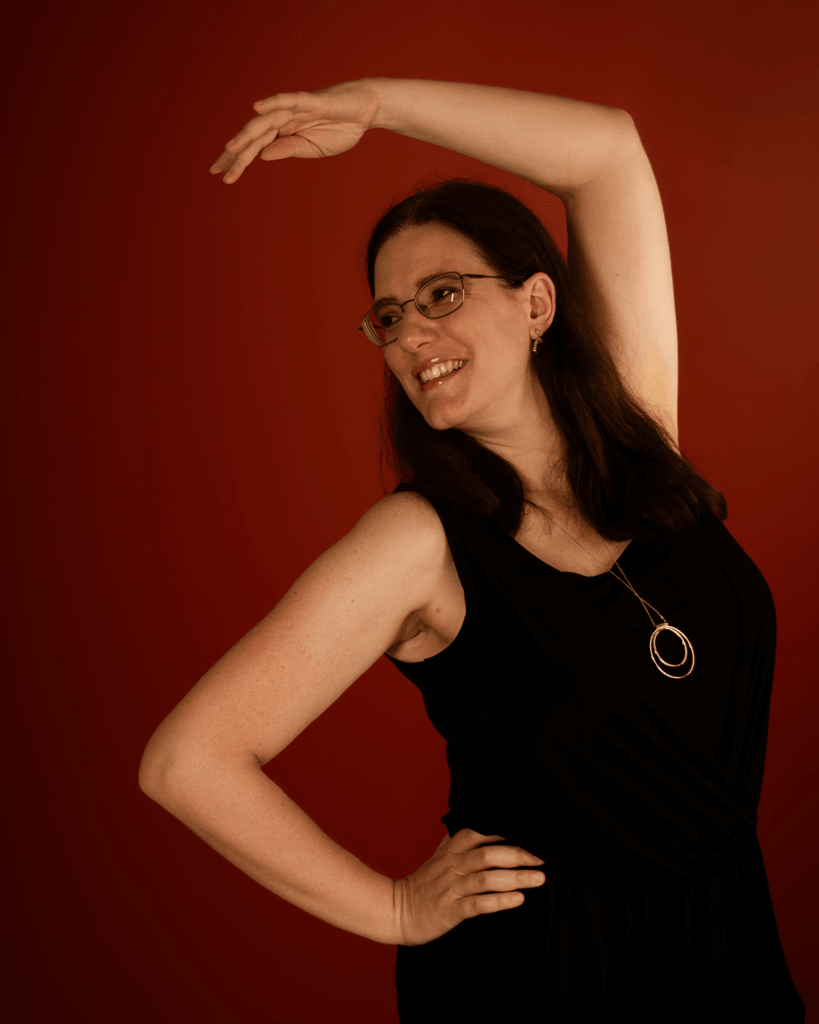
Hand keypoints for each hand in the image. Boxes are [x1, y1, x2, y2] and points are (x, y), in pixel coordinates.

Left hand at [209, 79, 380, 183]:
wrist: (364, 111)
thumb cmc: (340, 129)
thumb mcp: (313, 149)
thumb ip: (288, 149)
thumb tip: (263, 156)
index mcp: (284, 133)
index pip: (256, 147)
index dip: (239, 160)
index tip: (222, 176)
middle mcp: (283, 120)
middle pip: (253, 136)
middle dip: (235, 153)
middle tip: (217, 170)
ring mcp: (294, 109)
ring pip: (265, 121)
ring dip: (247, 134)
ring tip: (230, 149)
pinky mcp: (309, 101)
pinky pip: (288, 100)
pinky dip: (273, 102)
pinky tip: (257, 107)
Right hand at [393, 828, 545, 945]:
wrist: (397, 910)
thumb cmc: (426, 883)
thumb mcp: (440, 856)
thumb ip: (460, 840)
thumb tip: (483, 821)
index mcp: (452, 849)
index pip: (478, 831)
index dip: (504, 829)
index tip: (530, 829)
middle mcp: (453, 865)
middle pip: (487, 853)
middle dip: (518, 853)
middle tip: (544, 856)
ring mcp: (452, 888)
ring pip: (486, 878)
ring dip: (515, 877)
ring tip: (540, 879)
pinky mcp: (451, 910)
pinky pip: (478, 904)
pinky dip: (499, 901)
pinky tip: (518, 900)